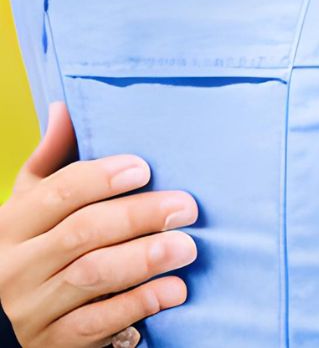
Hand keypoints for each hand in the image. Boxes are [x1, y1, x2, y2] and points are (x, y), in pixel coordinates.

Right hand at [0, 103, 197, 346]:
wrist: (3, 321)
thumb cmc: (33, 248)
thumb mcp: (30, 206)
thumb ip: (53, 161)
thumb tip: (66, 106)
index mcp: (12, 223)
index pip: (58, 192)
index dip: (102, 177)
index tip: (145, 167)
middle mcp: (18, 265)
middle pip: (83, 232)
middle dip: (139, 216)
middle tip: (187, 207)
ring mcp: (33, 307)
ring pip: (92, 276)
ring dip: (145, 260)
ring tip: (188, 247)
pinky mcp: (54, 342)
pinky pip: (99, 323)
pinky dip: (140, 303)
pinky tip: (174, 290)